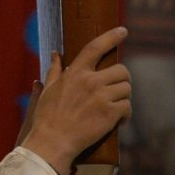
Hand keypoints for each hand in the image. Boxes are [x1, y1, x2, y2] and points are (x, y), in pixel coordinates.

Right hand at [20, 26, 130, 174]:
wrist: (52, 142)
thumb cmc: (47, 118)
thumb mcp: (48, 90)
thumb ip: (54, 71)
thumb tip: (55, 54)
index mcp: (75, 73)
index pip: (95, 47)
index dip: (111, 37)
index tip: (122, 31)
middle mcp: (90, 82)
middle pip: (121, 70)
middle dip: (122, 80)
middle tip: (117, 90)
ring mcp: (101, 98)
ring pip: (127, 89)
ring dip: (124, 97)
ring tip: (117, 107)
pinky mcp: (109, 114)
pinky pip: (127, 107)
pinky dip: (126, 114)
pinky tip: (119, 120)